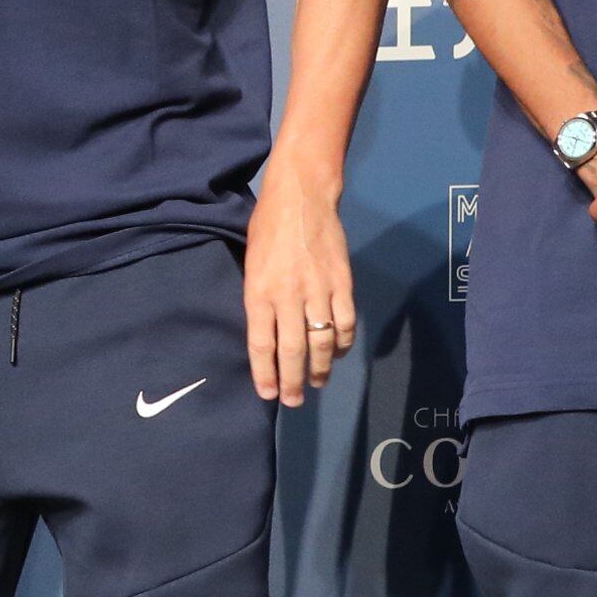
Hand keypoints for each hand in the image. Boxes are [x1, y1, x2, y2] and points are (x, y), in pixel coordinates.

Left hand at [243, 158, 357, 406]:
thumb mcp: (251, 264)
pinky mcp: (342, 283)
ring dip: (319, 368)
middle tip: (293, 401)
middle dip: (292, 381)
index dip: (264, 373)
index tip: (267, 395)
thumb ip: (259, 300)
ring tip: (315, 383)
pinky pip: (345, 323)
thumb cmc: (268, 228)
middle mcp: (288, 295)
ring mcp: (318, 289)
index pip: (261, 343)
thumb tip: (267, 337)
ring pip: (321, 342)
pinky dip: (342, 343)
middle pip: (292, 350)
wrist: (302, 196)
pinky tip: (336, 352)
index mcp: (259, 290)